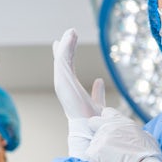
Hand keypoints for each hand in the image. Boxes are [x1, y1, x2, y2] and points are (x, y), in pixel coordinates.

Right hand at [53, 28, 105, 156]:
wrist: (90, 129)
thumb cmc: (93, 121)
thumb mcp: (98, 104)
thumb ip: (98, 93)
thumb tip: (99, 81)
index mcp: (71, 91)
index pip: (67, 70)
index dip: (66, 56)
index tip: (63, 44)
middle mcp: (65, 87)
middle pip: (62, 64)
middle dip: (64, 48)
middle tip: (67, 34)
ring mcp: (62, 84)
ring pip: (62, 60)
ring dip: (66, 45)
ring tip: (71, 31)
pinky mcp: (62, 81)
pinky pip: (62, 60)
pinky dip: (66, 48)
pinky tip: (70, 36)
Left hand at [85, 107, 161, 161]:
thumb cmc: (149, 157)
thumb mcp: (146, 136)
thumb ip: (134, 132)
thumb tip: (133, 134)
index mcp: (122, 121)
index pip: (106, 112)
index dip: (106, 120)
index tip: (109, 128)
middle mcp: (108, 127)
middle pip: (93, 122)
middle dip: (95, 129)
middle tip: (104, 142)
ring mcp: (99, 139)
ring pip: (92, 141)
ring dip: (98, 149)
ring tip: (110, 160)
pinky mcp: (93, 153)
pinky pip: (90, 155)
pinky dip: (95, 160)